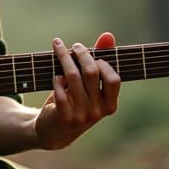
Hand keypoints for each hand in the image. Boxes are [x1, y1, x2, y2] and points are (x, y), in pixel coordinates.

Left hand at [34, 33, 120, 149]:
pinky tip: (54, 75)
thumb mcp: (90, 87)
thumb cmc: (76, 103)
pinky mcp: (62, 117)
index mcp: (110, 105)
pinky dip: (56, 79)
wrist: (54, 133)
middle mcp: (97, 112)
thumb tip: (108, 35)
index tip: (94, 54)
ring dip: (64, 58)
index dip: (104, 63)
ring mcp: (80, 115)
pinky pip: (60, 92)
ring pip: (73, 77)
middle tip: (75, 46)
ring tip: (58, 46)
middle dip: (82, 54)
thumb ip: (101, 61)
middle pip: (91, 73)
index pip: (114, 80)